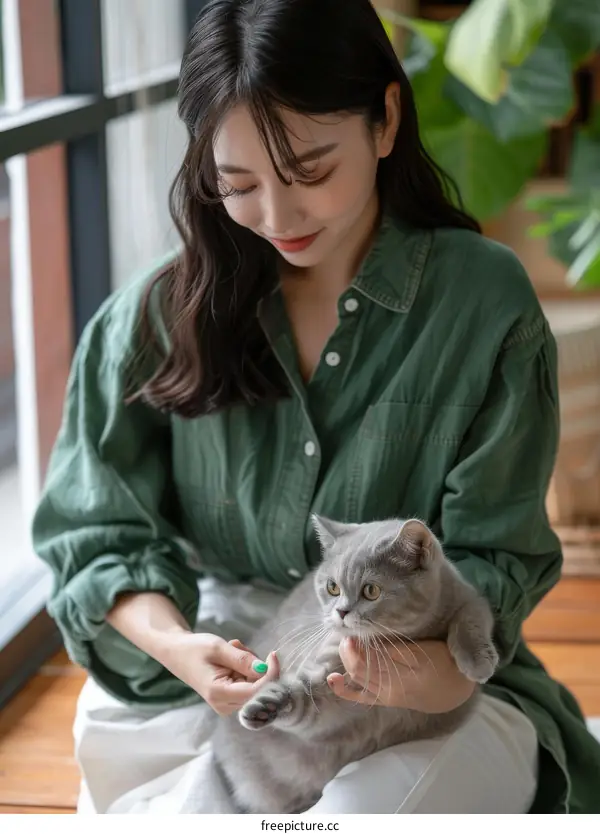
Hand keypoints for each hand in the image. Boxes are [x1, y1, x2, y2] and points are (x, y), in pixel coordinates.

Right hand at [160, 632, 279, 715]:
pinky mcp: (232, 699)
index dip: (270, 674)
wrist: (178, 654)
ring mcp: (229, 704)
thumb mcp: (218, 648)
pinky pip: (250, 683)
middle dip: (255, 665)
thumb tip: (266, 670)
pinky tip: (231, 659)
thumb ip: (242, 660)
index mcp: (219, 694)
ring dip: (250, 664)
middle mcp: (226, 705)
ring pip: (256, 684)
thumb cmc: (194, 649)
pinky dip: (246, 668)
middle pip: (259, 688)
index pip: (256, 691)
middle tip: (237, 646)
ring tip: (231, 651)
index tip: (273, 655)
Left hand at [327, 638, 474, 712]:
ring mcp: (386, 694)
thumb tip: (374, 638)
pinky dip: (344, 689)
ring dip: (347, 659)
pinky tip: (332, 679)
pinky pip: (361, 696)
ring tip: (345, 642)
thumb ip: (399, 646)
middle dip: (350, 648)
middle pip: (361, 666)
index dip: (361, 641)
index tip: (355, 623)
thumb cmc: (441, 661)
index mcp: (405, 670)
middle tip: (348, 630)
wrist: (452, 690)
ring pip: (358, 676)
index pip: (374, 655)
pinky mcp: (383, 699)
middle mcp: (392, 685)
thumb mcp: (425, 649)